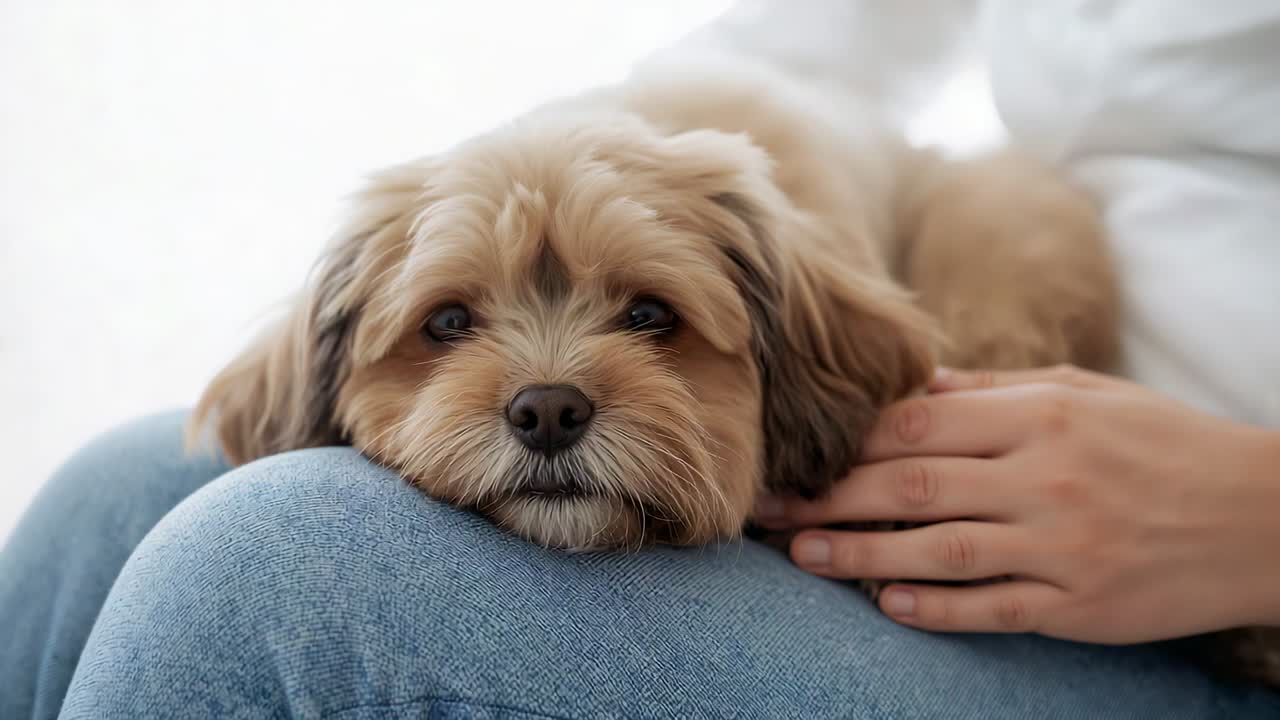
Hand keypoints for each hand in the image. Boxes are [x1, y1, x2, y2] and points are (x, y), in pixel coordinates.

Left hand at [754, 365, 1279, 643]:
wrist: (1264, 515)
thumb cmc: (1163, 442)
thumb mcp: (1084, 394)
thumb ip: (993, 394)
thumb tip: (911, 389)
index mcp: (1040, 416)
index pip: (917, 426)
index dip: (846, 442)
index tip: (795, 453)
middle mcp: (1045, 476)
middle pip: (910, 486)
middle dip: (828, 497)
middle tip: (768, 510)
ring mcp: (1062, 543)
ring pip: (938, 549)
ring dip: (860, 555)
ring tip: (802, 557)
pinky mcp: (1081, 602)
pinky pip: (992, 606)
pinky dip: (935, 607)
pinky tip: (886, 605)